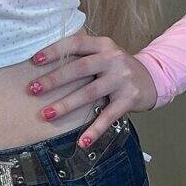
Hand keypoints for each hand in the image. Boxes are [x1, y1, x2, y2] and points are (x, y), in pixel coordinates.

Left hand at [25, 32, 157, 145]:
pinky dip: (94, 130)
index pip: (76, 44)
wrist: (152, 79)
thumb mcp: (103, 54)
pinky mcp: (129, 99)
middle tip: (33, 89)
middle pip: (80, 69)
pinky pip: (108, 116)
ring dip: (66, 105)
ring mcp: (122, 79)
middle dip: (54, 80)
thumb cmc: (117, 68)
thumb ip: (82, 56)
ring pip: (90, 93)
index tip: (35, 61)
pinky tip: (82, 142)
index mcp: (103, 45)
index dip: (55, 51)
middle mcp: (113, 59)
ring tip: (47, 114)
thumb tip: (44, 65)